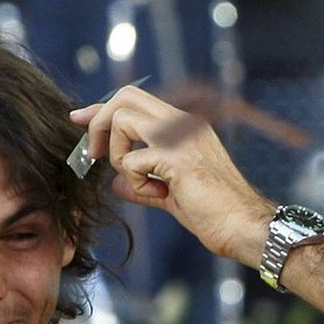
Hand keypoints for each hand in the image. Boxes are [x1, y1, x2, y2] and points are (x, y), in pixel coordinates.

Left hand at [69, 86, 273, 264]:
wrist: (244, 226)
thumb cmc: (214, 214)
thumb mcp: (171, 195)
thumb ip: (143, 185)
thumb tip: (117, 184)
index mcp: (184, 126)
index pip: (133, 100)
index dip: (101, 109)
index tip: (79, 119)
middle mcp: (183, 123)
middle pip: (124, 96)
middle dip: (99, 123)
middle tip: (93, 155)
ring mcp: (182, 137)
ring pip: (123, 119)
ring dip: (117, 154)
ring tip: (140, 182)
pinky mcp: (178, 158)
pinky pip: (132, 160)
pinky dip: (135, 182)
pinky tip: (157, 195)